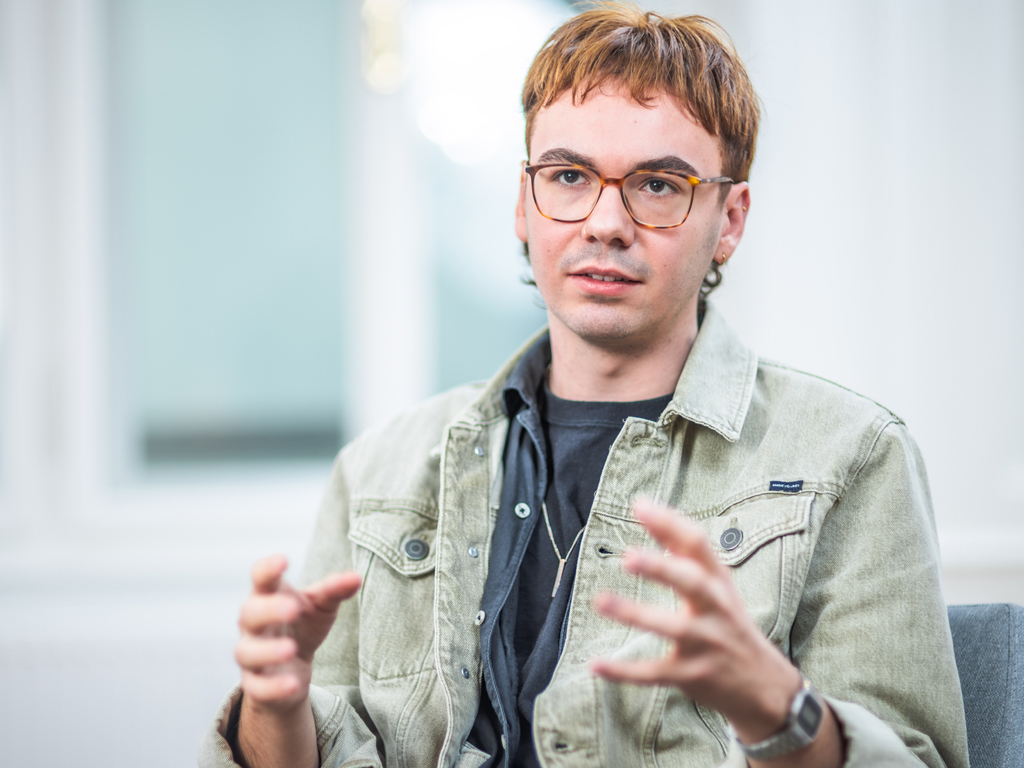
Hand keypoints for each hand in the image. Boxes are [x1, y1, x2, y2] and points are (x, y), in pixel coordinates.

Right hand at [233, 555, 360, 767]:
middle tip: (293, 608)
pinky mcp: (256, 685)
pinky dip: (274, 687)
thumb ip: (335, 590)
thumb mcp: (322, 605)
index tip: (283, 560)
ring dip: (267, 650)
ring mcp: (251, 655)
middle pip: (248, 613)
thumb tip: (356, 577)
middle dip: (268, 610)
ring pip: (246, 652)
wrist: (292, 667)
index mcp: (268, 597)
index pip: (261, 579)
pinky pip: (258, 688)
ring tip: (291, 648)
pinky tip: (293, 684)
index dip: (267, 569)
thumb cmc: (304, 624)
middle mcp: (253, 625)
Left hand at [589, 498, 803, 743]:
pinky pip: (654, 672)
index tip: (639, 505)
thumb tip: (643, 505)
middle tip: (629, 557)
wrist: (763, 687)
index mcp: (718, 582)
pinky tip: (595, 664)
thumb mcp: (713, 584)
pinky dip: (624, 671)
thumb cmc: (727, 622)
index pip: (698, 545)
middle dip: (662, 569)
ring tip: (600, 600)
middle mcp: (716, 609)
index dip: (670, 523)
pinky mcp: (691, 676)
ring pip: (671, 627)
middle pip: (692, 584)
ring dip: (635, 614)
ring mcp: (705, 644)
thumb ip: (677, 546)